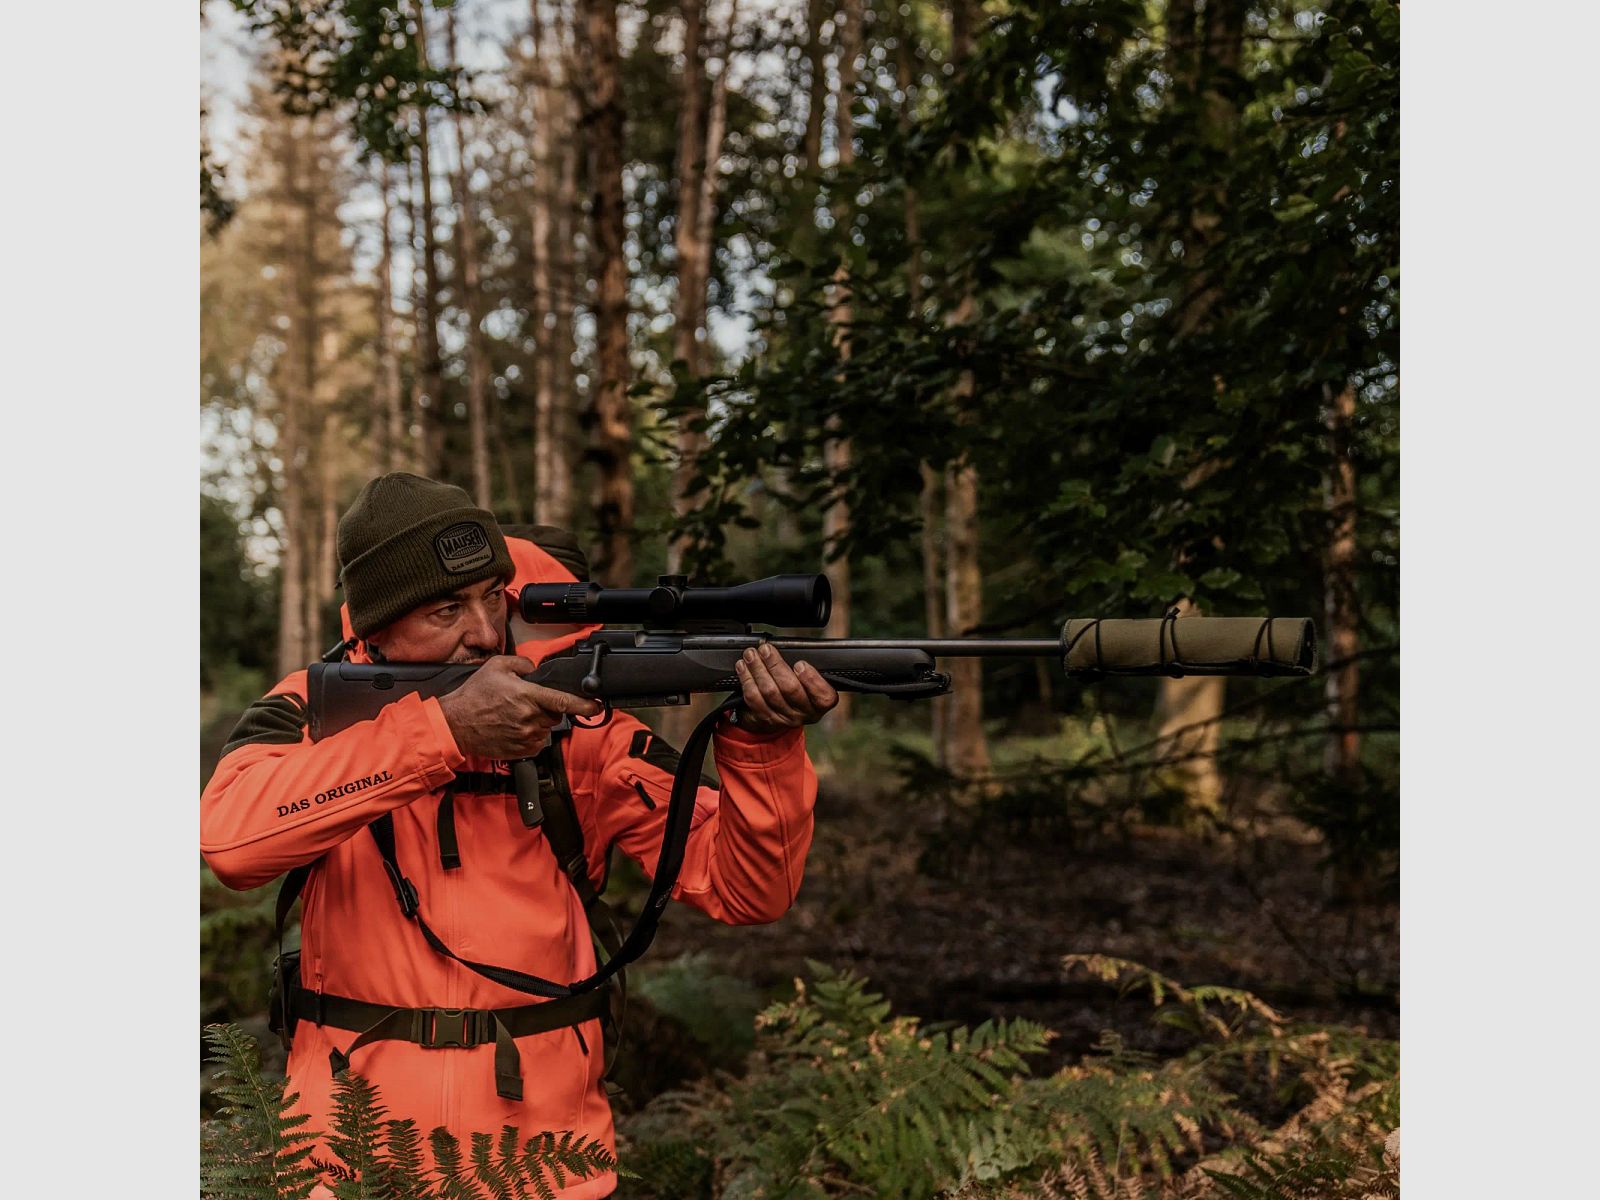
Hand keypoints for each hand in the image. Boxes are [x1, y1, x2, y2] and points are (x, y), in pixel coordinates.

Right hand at [437, 655, 602, 760]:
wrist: (456, 724)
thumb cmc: (474, 697)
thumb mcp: (496, 666)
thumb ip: (523, 663)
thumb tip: (535, 669)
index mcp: (527, 696)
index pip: (563, 701)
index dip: (584, 704)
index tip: (597, 706)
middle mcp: (529, 718)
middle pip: (555, 714)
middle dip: (548, 707)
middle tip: (527, 703)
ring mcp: (526, 736)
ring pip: (546, 729)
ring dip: (538, 722)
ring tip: (515, 716)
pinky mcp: (521, 751)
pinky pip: (537, 743)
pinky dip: (531, 736)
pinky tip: (514, 728)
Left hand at [732, 642, 839, 733]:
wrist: (783, 712)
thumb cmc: (800, 688)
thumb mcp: (812, 679)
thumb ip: (807, 667)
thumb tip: (789, 647)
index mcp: (822, 702)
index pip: (823, 695)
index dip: (811, 679)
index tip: (800, 664)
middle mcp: (806, 713)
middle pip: (790, 689)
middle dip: (775, 665)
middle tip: (765, 649)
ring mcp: (785, 718)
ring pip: (769, 692)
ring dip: (757, 670)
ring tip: (750, 655)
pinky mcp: (767, 719)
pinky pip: (754, 699)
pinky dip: (747, 681)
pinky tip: (743, 668)